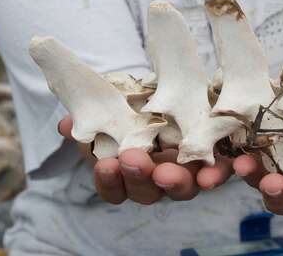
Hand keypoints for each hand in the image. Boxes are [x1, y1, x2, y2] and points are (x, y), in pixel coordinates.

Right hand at [58, 117, 233, 204]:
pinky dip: (217, 174)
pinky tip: (214, 171)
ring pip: (182, 187)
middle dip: (140, 178)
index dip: (109, 181)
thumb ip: (90, 116)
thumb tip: (65, 124)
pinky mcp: (213, 160)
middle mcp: (156, 178)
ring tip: (169, 171)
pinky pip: (217, 173)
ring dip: (176, 182)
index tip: (104, 164)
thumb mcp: (111, 104)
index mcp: (128, 171)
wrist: (174, 90)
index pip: (114, 188)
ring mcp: (186, 172)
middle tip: (133, 160)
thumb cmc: (134, 102)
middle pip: (148, 192)